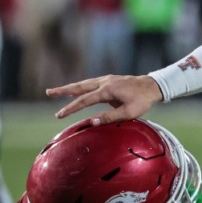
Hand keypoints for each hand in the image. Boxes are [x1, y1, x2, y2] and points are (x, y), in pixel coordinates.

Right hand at [46, 74, 163, 123]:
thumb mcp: (128, 113)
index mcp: (107, 90)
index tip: (59, 115)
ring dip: (70, 88)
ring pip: (84, 84)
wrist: (153, 86)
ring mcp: (106, 80)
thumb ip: (109, 117)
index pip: (84, 100)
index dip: (71, 108)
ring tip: (56, 92)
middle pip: (79, 87)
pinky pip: (91, 84)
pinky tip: (76, 90)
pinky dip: (81, 87)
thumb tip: (92, 122)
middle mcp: (104, 82)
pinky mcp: (109, 81)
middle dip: (63, 91)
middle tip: (48, 93)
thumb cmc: (142, 101)